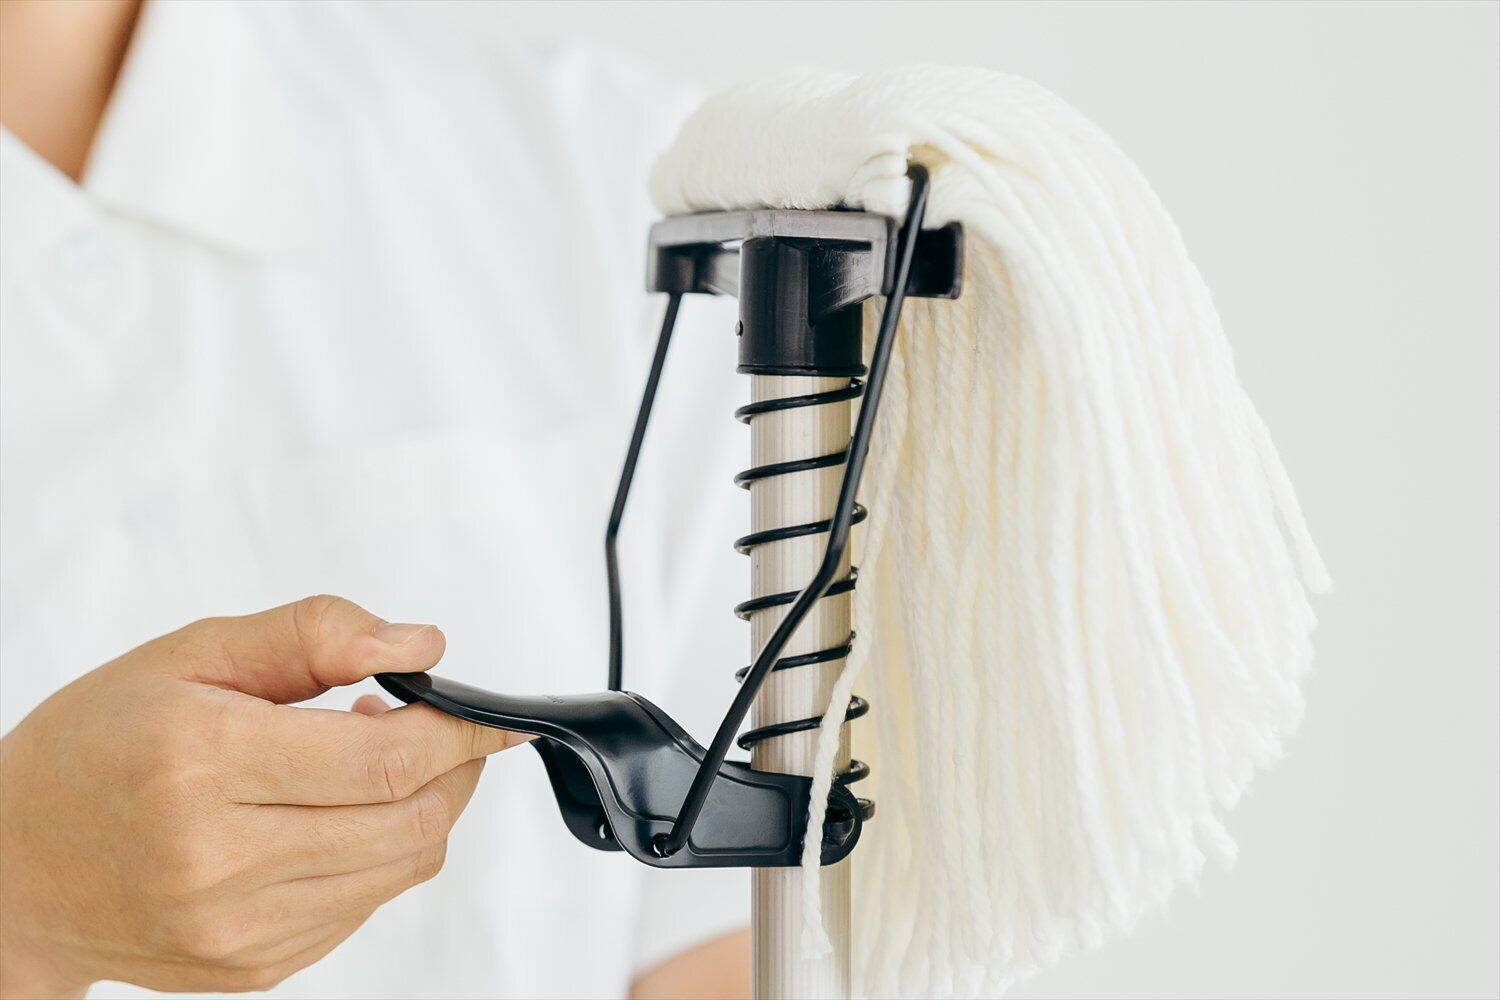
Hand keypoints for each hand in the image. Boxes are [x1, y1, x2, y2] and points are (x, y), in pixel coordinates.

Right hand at [0, 595, 525, 996]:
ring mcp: (236, 928)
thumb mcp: (191, 655)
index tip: (490, 711)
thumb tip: (421, 646)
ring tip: (374, 761)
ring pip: (401, 868)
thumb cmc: (99, 744)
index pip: (387, 758)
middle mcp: (219, 858)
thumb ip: (314, 636)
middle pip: (411, 818)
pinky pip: (364, 908)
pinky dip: (378, 855)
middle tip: (439, 727)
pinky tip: (334, 815)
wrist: (15, 869)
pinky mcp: (251, 969)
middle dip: (454, 767)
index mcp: (201, 761)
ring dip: (422, 808)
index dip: (462, 730)